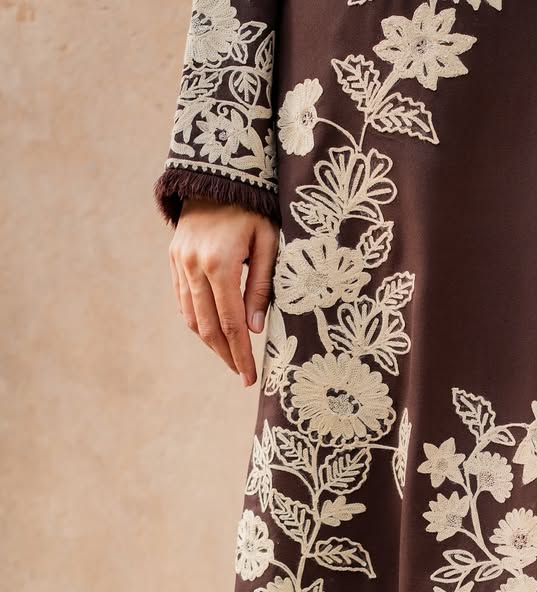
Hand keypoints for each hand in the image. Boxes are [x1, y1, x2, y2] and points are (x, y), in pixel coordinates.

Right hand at [169, 198, 279, 385]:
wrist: (217, 175)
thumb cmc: (254, 208)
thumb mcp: (269, 243)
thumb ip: (262, 287)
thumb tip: (254, 329)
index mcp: (220, 264)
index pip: (231, 323)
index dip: (241, 354)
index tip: (250, 378)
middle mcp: (193, 266)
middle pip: (208, 326)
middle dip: (226, 355)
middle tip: (242, 375)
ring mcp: (179, 262)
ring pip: (191, 316)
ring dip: (210, 342)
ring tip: (230, 357)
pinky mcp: (174, 258)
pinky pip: (182, 300)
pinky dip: (196, 321)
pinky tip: (212, 332)